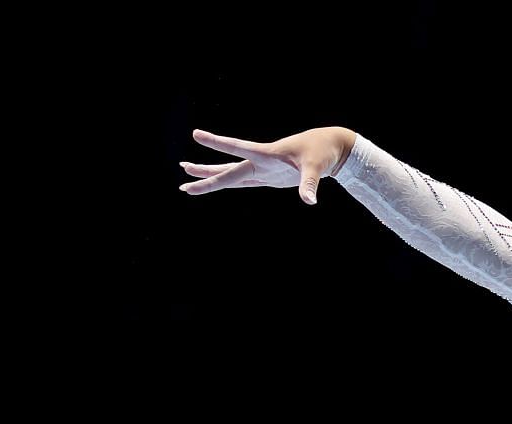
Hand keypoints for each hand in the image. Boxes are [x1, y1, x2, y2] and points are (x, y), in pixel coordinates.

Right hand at [179, 125, 354, 205]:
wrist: (329, 148)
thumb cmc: (321, 153)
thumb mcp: (316, 168)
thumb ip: (310, 184)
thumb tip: (309, 201)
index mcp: (266, 153)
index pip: (236, 147)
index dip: (217, 142)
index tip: (196, 134)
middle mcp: (259, 161)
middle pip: (226, 168)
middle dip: (204, 172)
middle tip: (182, 172)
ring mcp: (262, 170)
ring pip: (230, 174)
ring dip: (209, 176)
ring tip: (186, 177)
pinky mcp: (267, 177)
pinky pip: (241, 182)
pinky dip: (227, 183)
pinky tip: (213, 183)